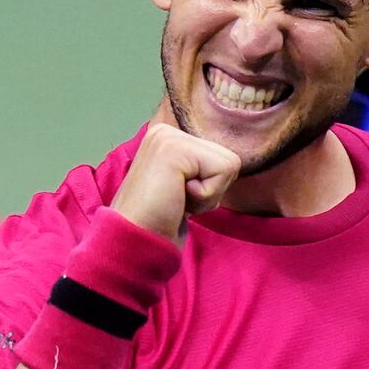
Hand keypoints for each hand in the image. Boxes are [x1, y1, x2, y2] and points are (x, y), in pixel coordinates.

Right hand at [111, 123, 239, 241]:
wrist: (135, 238)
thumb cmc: (162, 219)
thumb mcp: (188, 184)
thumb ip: (205, 169)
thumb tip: (232, 164)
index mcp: (169, 137)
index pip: (222, 157)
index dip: (210, 187)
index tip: (180, 196)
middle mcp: (167, 131)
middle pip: (230, 159)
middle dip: (212, 189)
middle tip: (178, 199)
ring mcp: (168, 137)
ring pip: (229, 164)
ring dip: (208, 194)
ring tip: (176, 199)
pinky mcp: (175, 149)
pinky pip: (222, 171)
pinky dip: (206, 195)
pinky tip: (177, 198)